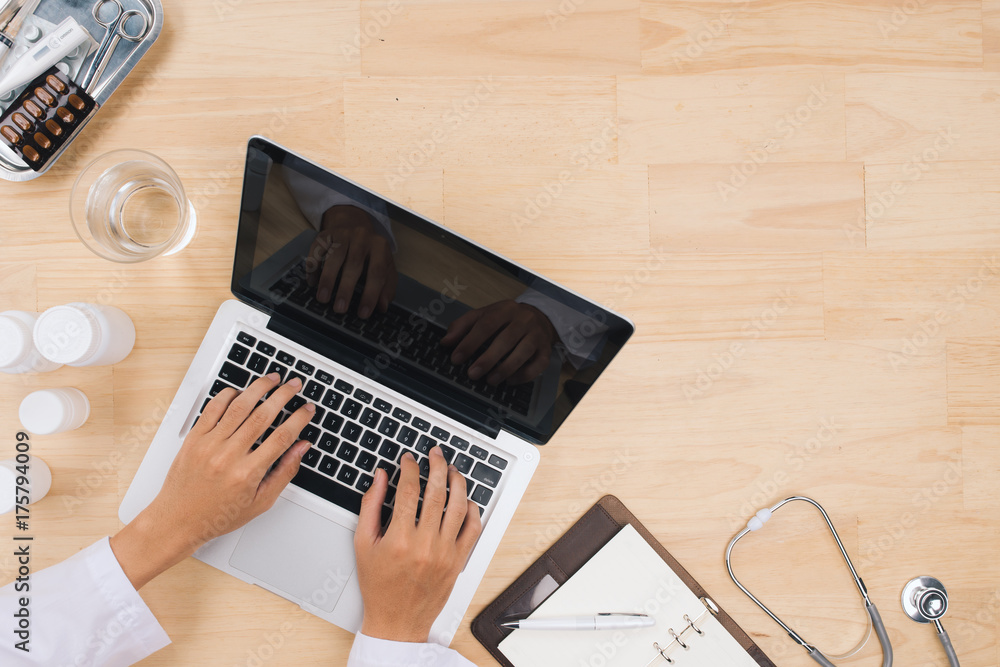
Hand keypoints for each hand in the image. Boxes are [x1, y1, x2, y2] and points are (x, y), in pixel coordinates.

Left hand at [110, 373, 314, 588]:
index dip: (299, 419)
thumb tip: (301, 448)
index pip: (281, 437)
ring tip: (272, 379)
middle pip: (263, 415)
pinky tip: (240, 390)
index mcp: (247, 473)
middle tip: (294, 385)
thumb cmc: (218, 515)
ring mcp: (209, 444)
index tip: (307, 409)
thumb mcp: (260, 502)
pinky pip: (212, 408)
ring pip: (239, 406)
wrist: (177, 520)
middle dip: (283, 395)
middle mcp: (228, 456)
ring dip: (259, 388)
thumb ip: (284, 473)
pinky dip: (228, 395)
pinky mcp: (194, 438)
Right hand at [306, 205, 396, 318]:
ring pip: (334, 256)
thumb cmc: (371, 255)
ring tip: (323, 299)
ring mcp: (342, 234)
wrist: (353, 225)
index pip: (377, 272)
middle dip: (346, 289)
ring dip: (327, 279)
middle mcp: (362, 237)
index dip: (370, 294)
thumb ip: (386, 288)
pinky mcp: (325, 234)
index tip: (363, 314)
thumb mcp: (385, 268)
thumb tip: (382, 307)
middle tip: (340, 309)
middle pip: (354, 264)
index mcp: (380, 247)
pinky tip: (312, 283)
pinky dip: (313, 268)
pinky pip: (317, 251)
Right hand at [354, 447, 481, 642]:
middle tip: (436, 454)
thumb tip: (381, 477)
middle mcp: (425, 544)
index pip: (408, 490)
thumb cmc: (378, 585)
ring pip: (459, 507)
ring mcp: (445, 553)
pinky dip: (473, 511)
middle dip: (437, 466)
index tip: (409, 459)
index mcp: (399, 539)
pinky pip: (472, 530)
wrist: (397, 621)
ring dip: (458, 483)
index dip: (410, 468)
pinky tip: (467, 500)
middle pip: (436, 493)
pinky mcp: (458, 562)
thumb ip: (371, 506)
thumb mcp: (363, 545)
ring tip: (453, 470)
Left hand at [441, 300, 558, 384]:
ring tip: (490, 380)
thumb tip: (446, 342)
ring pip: (523, 352)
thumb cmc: (507, 319)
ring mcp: (537, 335)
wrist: (540, 317)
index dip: (470, 342)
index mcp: (505, 309)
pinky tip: (509, 380)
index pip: (486, 324)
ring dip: (505, 369)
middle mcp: (523, 320)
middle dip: (487, 359)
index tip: (456, 358)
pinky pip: (538, 365)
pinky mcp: (546, 350)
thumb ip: (463, 325)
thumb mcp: (484, 315)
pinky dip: (524, 375)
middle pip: (505, 339)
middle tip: (472, 374)